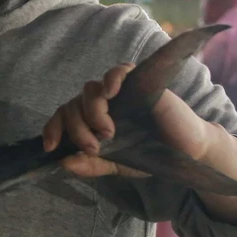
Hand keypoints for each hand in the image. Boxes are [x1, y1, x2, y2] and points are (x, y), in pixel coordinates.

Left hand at [42, 63, 217, 178]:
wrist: (185, 152)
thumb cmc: (149, 153)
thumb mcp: (115, 164)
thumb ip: (90, 165)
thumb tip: (63, 162)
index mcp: (91, 120)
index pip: (63, 116)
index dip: (53, 128)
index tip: (52, 147)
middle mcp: (101, 103)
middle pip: (73, 104)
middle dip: (76, 128)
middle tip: (93, 147)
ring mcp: (119, 92)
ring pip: (90, 90)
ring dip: (91, 111)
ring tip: (107, 132)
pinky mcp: (139, 82)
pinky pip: (118, 71)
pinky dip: (110, 79)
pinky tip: (111, 93)